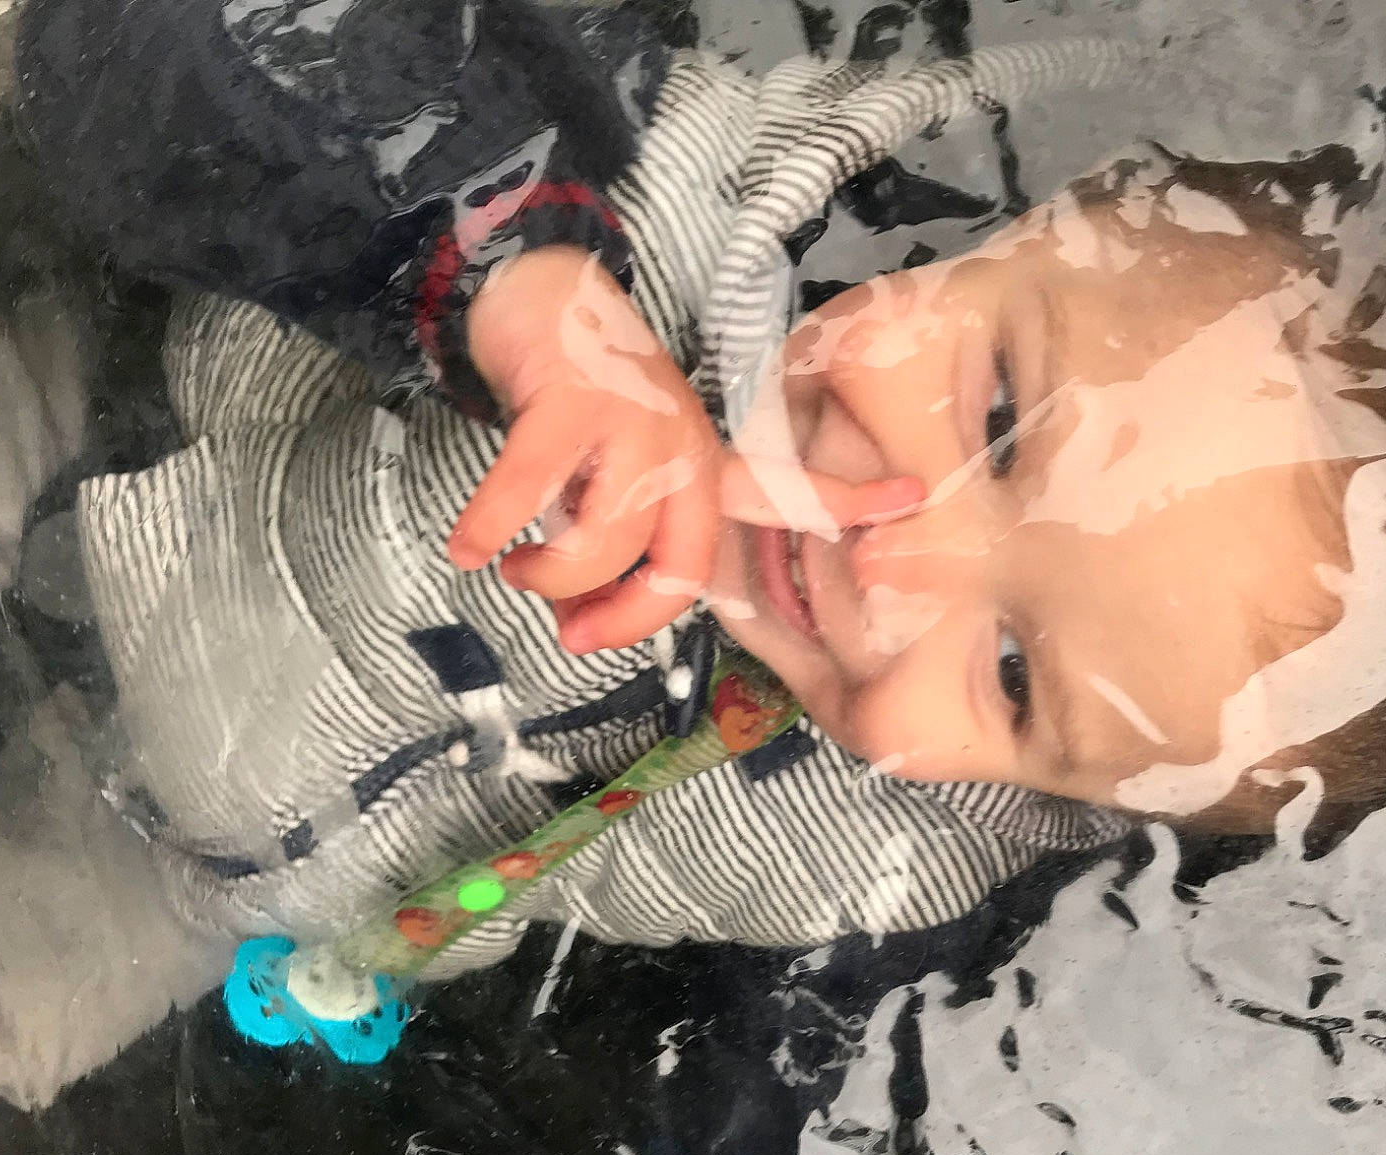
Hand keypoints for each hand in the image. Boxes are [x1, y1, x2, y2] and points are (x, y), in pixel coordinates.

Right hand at [452, 248, 921, 652]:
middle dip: (620, 616)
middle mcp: (683, 443)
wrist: (534, 296)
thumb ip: (617, 545)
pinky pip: (529, 492)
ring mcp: (632, 420)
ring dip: (549, 576)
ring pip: (607, 541)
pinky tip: (469, 549)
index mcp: (703, 462)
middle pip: (675, 566)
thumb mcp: (619, 472)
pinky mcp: (571, 402)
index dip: (848, 501)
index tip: (915, 496)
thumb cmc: (580, 401)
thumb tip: (576, 622)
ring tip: (512, 569)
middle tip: (567, 628)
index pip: (786, 492)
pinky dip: (490, 530)